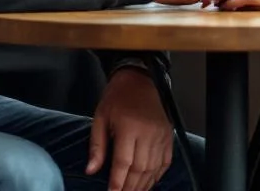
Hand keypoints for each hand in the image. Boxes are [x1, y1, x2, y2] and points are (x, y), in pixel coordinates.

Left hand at [86, 68, 173, 190]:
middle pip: (140, 168)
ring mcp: (161, 135)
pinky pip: (165, 161)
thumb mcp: (100, 117)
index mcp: (129, 127)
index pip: (124, 162)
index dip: (118, 182)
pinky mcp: (168, 135)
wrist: (140, 80)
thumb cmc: (117, 97)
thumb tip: (91, 170)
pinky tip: (149, 183)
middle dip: (130, 187)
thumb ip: (96, 146)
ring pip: (153, 168)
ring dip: (143, 184)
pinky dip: (157, 175)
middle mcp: (148, 133)